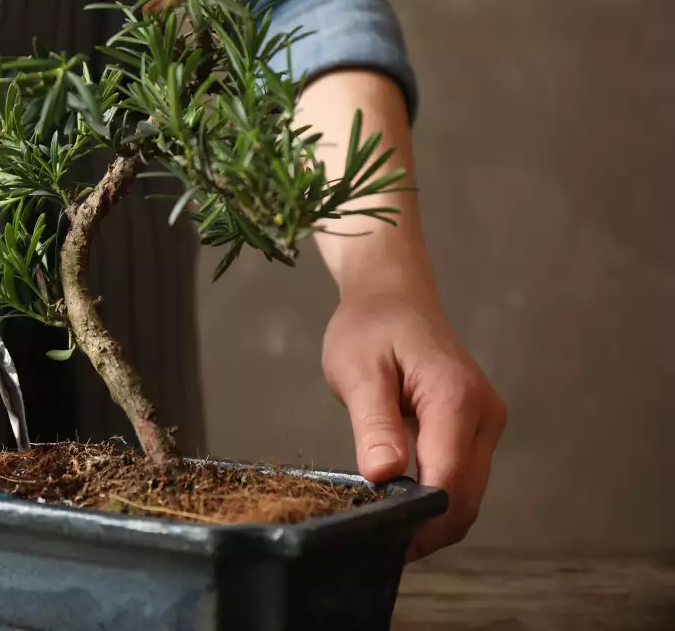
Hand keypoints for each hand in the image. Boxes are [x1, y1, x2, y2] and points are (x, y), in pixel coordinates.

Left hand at [321, 286, 506, 561]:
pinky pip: (462, 478)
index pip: (449, 480)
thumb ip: (374, 424)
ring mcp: (485, 424)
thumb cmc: (370, 327)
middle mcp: (484, 415)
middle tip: (378, 547)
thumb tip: (384, 476)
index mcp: (456, 398)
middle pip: (466, 497)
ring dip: (433, 519)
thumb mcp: (358, 370)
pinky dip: (437, 500)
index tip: (383, 543)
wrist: (392, 297)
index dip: (420, 520)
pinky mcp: (477, 429)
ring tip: (385, 531)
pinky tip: (400, 507)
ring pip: (468, 494)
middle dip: (428, 529)